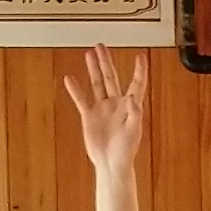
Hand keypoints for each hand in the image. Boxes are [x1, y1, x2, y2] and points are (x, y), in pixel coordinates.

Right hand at [68, 45, 150, 168]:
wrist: (111, 163)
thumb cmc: (126, 150)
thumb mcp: (134, 131)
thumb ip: (134, 113)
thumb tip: (133, 97)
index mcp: (131, 106)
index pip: (137, 83)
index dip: (139, 70)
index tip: (140, 57)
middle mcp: (116, 103)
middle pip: (112, 77)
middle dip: (106, 62)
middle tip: (101, 47)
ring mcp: (102, 108)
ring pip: (97, 84)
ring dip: (93, 69)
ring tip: (89, 54)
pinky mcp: (90, 116)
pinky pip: (82, 100)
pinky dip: (75, 90)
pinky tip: (70, 79)